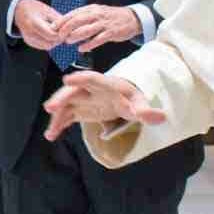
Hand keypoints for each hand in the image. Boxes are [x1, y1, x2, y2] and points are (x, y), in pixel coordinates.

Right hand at [12, 0, 64, 51]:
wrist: (20, 10)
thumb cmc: (35, 8)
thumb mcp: (49, 11)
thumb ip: (59, 21)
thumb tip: (69, 30)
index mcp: (34, 23)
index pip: (52, 35)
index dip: (61, 34)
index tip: (65, 29)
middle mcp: (30, 34)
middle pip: (50, 43)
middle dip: (58, 38)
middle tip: (62, 31)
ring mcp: (29, 39)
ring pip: (48, 46)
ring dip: (54, 41)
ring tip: (55, 31)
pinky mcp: (29, 42)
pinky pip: (43, 46)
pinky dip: (49, 42)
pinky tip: (49, 34)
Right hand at [42, 71, 166, 141]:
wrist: (122, 98)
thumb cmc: (130, 97)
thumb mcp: (139, 102)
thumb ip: (147, 111)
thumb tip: (163, 117)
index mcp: (105, 84)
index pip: (92, 78)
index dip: (80, 78)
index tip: (68, 79)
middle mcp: (89, 90)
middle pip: (73, 91)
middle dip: (61, 98)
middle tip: (50, 107)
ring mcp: (81, 100)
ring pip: (65, 105)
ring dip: (56, 116)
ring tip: (50, 131)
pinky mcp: (78, 110)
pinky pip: (65, 116)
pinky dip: (58, 125)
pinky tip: (51, 135)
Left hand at [54, 4, 140, 52]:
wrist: (131, 18)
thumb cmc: (110, 17)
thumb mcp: (96, 13)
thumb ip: (83, 18)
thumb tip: (67, 26)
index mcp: (91, 9)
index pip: (73, 13)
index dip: (62, 21)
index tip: (53, 28)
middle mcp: (96, 14)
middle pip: (78, 20)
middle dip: (66, 29)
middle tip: (59, 36)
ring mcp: (104, 23)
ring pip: (87, 29)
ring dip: (76, 36)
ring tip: (68, 41)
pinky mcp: (111, 32)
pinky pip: (98, 39)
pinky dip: (89, 44)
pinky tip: (82, 49)